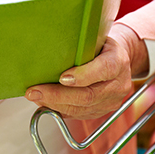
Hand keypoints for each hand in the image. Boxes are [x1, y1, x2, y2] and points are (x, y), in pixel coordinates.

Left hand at [24, 24, 149, 118]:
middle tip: (35, 91)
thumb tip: (48, 53)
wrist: (119, 61)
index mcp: (118, 61)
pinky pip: (79, 115)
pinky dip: (60, 110)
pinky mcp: (102, 111)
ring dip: (55, 104)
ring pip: (81, 109)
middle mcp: (118, 85)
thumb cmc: (102, 46)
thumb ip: (79, 47)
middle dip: (58, 95)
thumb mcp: (95, 39)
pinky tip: (46, 103)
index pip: (104, 70)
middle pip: (88, 95)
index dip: (82, 75)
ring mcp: (111, 101)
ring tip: (36, 97)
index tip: (61, 77)